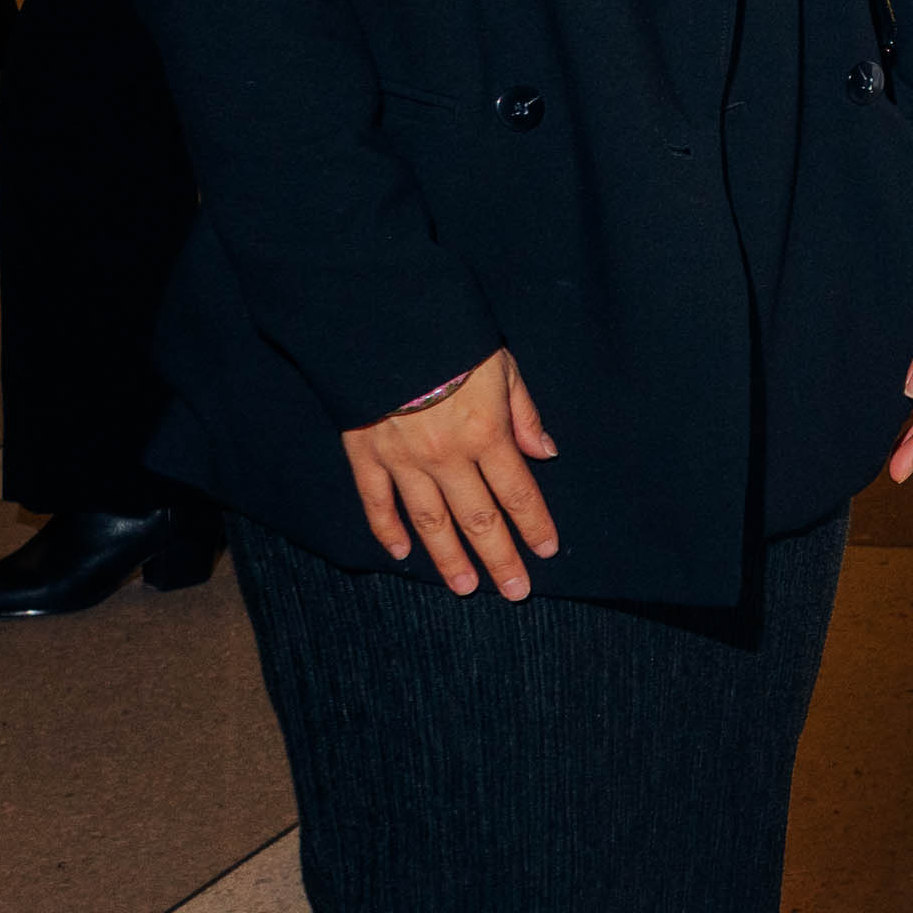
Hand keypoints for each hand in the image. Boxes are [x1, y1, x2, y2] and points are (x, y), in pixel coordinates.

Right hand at [347, 349, 561, 597]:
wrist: (382, 322)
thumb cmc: (450, 339)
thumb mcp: (501, 367)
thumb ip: (523, 414)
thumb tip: (545, 453)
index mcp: (485, 433)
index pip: (517, 492)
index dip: (534, 525)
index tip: (547, 551)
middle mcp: (446, 456)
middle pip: (479, 519)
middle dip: (500, 558)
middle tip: (515, 591)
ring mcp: (402, 460)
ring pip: (430, 521)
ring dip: (449, 558)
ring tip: (465, 587)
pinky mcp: (365, 455)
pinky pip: (377, 502)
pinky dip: (387, 530)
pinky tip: (402, 553)